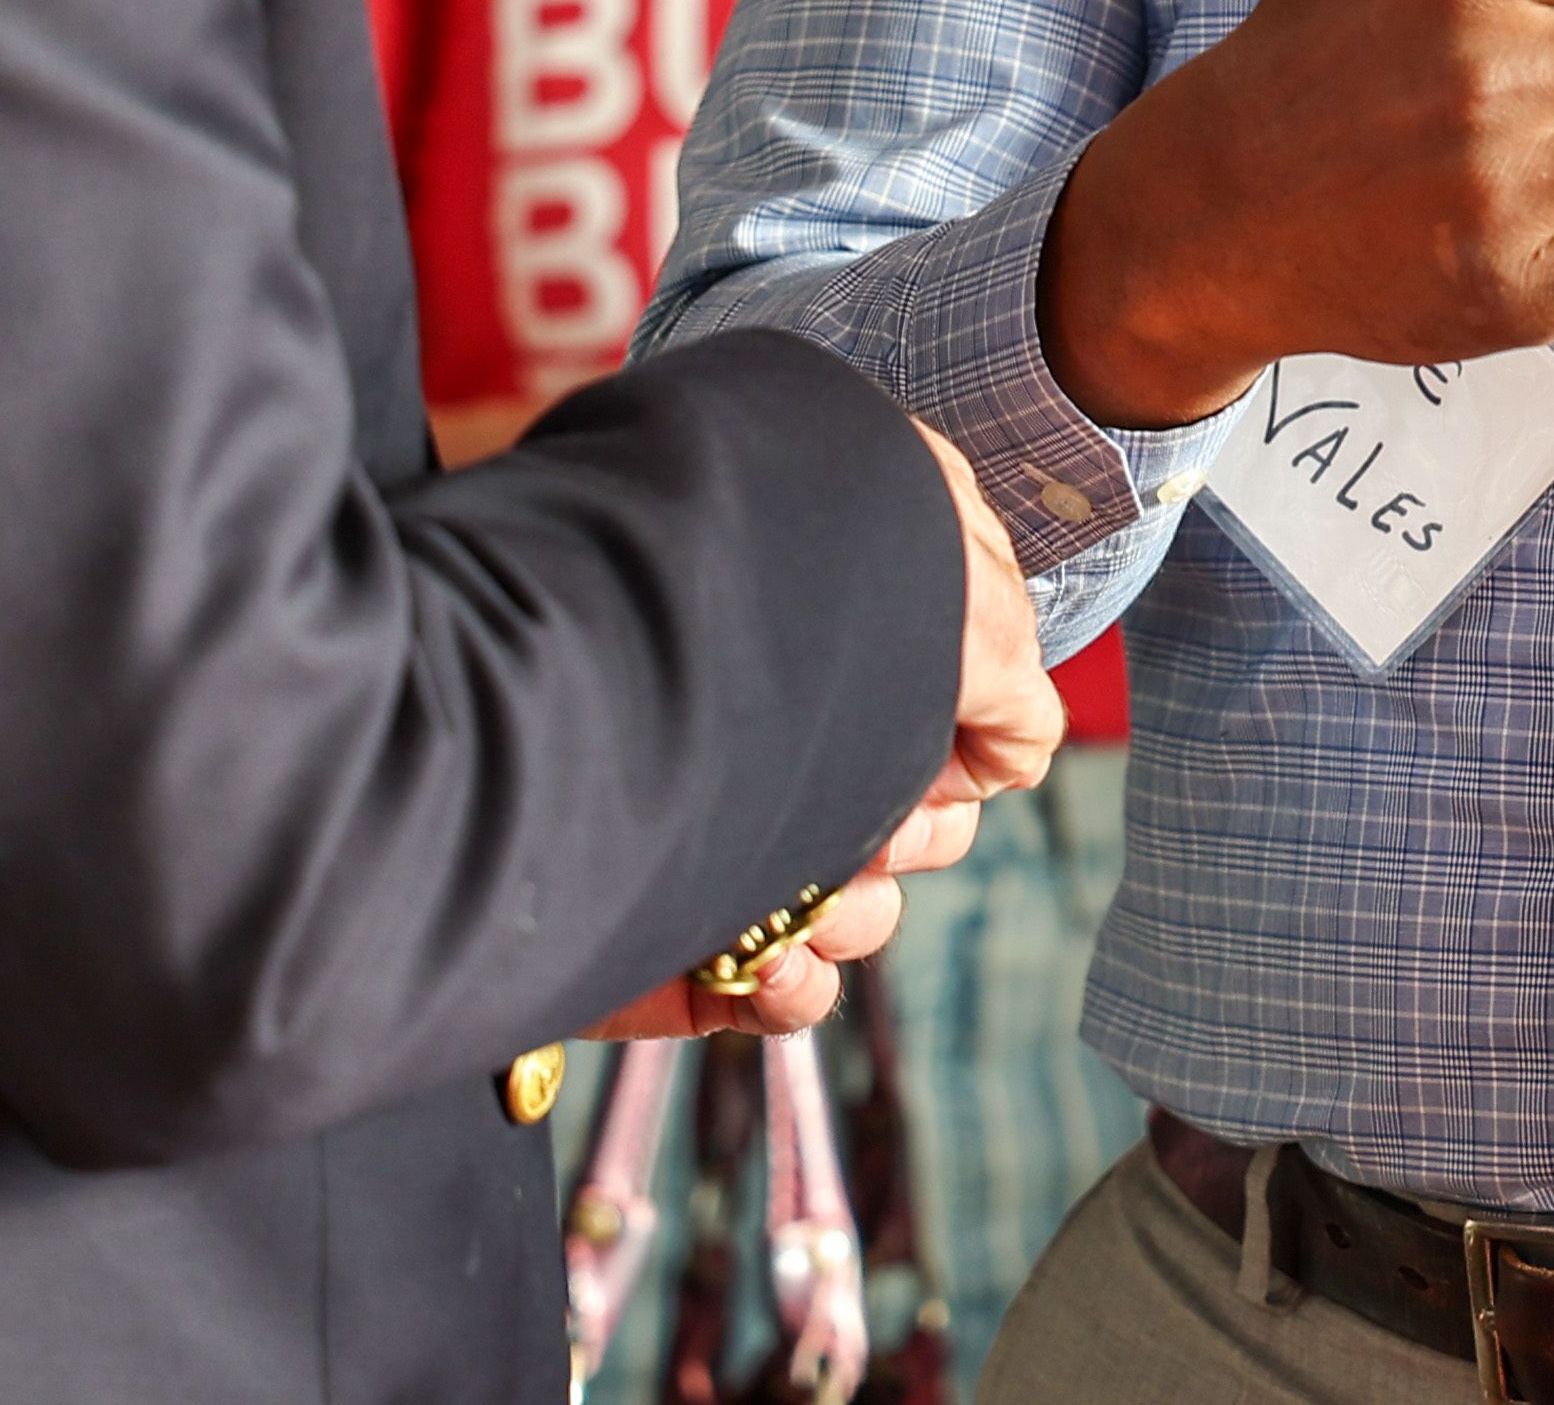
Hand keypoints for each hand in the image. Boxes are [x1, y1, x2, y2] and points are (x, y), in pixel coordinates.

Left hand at [574, 425, 1063, 1050]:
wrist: (531, 717)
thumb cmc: (725, 595)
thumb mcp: (899, 562)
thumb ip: (988, 639)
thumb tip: (1022, 738)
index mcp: (808, 629)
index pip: (942, 698)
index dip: (969, 731)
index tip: (946, 734)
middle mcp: (767, 727)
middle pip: (914, 812)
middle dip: (911, 821)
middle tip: (870, 810)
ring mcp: (723, 832)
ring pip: (864, 906)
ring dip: (855, 904)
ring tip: (800, 882)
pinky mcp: (677, 937)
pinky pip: (788, 992)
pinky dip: (791, 985)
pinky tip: (760, 955)